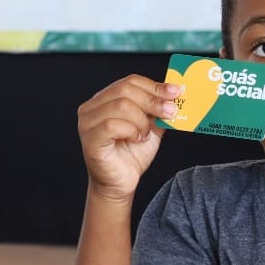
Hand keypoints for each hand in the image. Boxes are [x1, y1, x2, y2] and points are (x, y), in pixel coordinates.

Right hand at [76, 76, 180, 203]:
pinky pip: (112, 125)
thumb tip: (175, 94)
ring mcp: (88, 122)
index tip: (176, 92)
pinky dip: (131, 131)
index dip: (155, 86)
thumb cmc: (131, 155)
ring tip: (146, 134)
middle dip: (153, 100)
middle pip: (125, 90)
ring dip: (142, 120)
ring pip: (121, 106)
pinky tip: (136, 139)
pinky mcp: (90, 138)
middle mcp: (93, 107)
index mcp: (106, 99)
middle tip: (170, 112)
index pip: (130, 81)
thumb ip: (158, 110)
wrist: (121, 183)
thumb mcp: (151, 126)